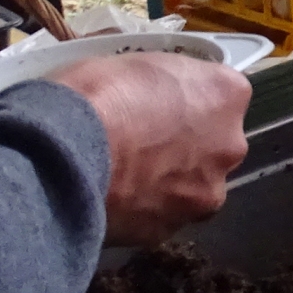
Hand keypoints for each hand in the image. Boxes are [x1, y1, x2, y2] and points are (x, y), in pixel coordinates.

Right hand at [50, 53, 250, 246]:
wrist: (62, 156)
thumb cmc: (97, 95)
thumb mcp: (139, 62)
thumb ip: (168, 83)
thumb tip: (162, 95)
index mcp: (227, 93)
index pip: (219, 93)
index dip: (186, 99)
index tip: (158, 104)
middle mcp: (230, 146)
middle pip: (214, 143)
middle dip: (185, 144)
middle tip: (140, 141)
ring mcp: (203, 193)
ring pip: (191, 185)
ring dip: (167, 181)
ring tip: (121, 175)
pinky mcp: (169, 230)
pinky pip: (159, 216)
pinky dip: (141, 210)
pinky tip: (110, 200)